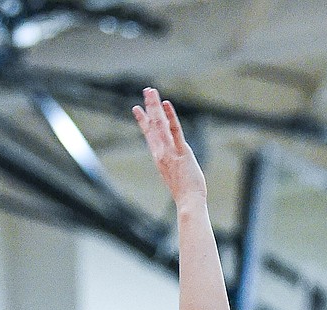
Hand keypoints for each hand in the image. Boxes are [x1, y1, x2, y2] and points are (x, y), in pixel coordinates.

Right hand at [132, 87, 206, 203]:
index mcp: (159, 157)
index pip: (149, 134)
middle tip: (146, 90)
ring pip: (160, 124)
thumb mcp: (173, 175)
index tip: (137, 108)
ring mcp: (170, 151)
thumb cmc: (184, 192)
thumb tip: (170, 162)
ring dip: (155, 106)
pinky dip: (170, 116)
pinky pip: (175, 131)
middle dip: (149, 107)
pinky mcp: (182, 151)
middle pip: (152, 125)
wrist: (188, 201)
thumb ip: (170, 165)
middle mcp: (161, 151)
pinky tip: (166, 104)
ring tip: (150, 91)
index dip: (143, 120)